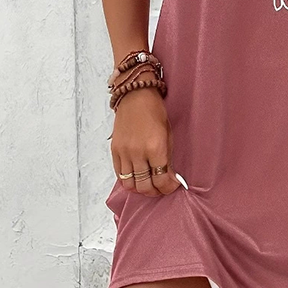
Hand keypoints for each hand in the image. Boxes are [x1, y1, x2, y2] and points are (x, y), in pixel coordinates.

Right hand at [109, 80, 184, 196]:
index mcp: (155, 148)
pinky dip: (129, 180)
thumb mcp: (168, 134)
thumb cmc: (155, 111)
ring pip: (130, 184)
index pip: (161, 180)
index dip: (169, 187)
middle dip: (156, 191)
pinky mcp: (114, 151)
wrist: (136, 96)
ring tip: (149, 185)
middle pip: (145, 186)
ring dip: (141, 189)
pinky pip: (120, 174)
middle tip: (162, 188)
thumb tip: (170, 176)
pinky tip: (137, 177)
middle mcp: (138, 153)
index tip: (173, 185)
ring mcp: (124, 153)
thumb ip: (168, 157)